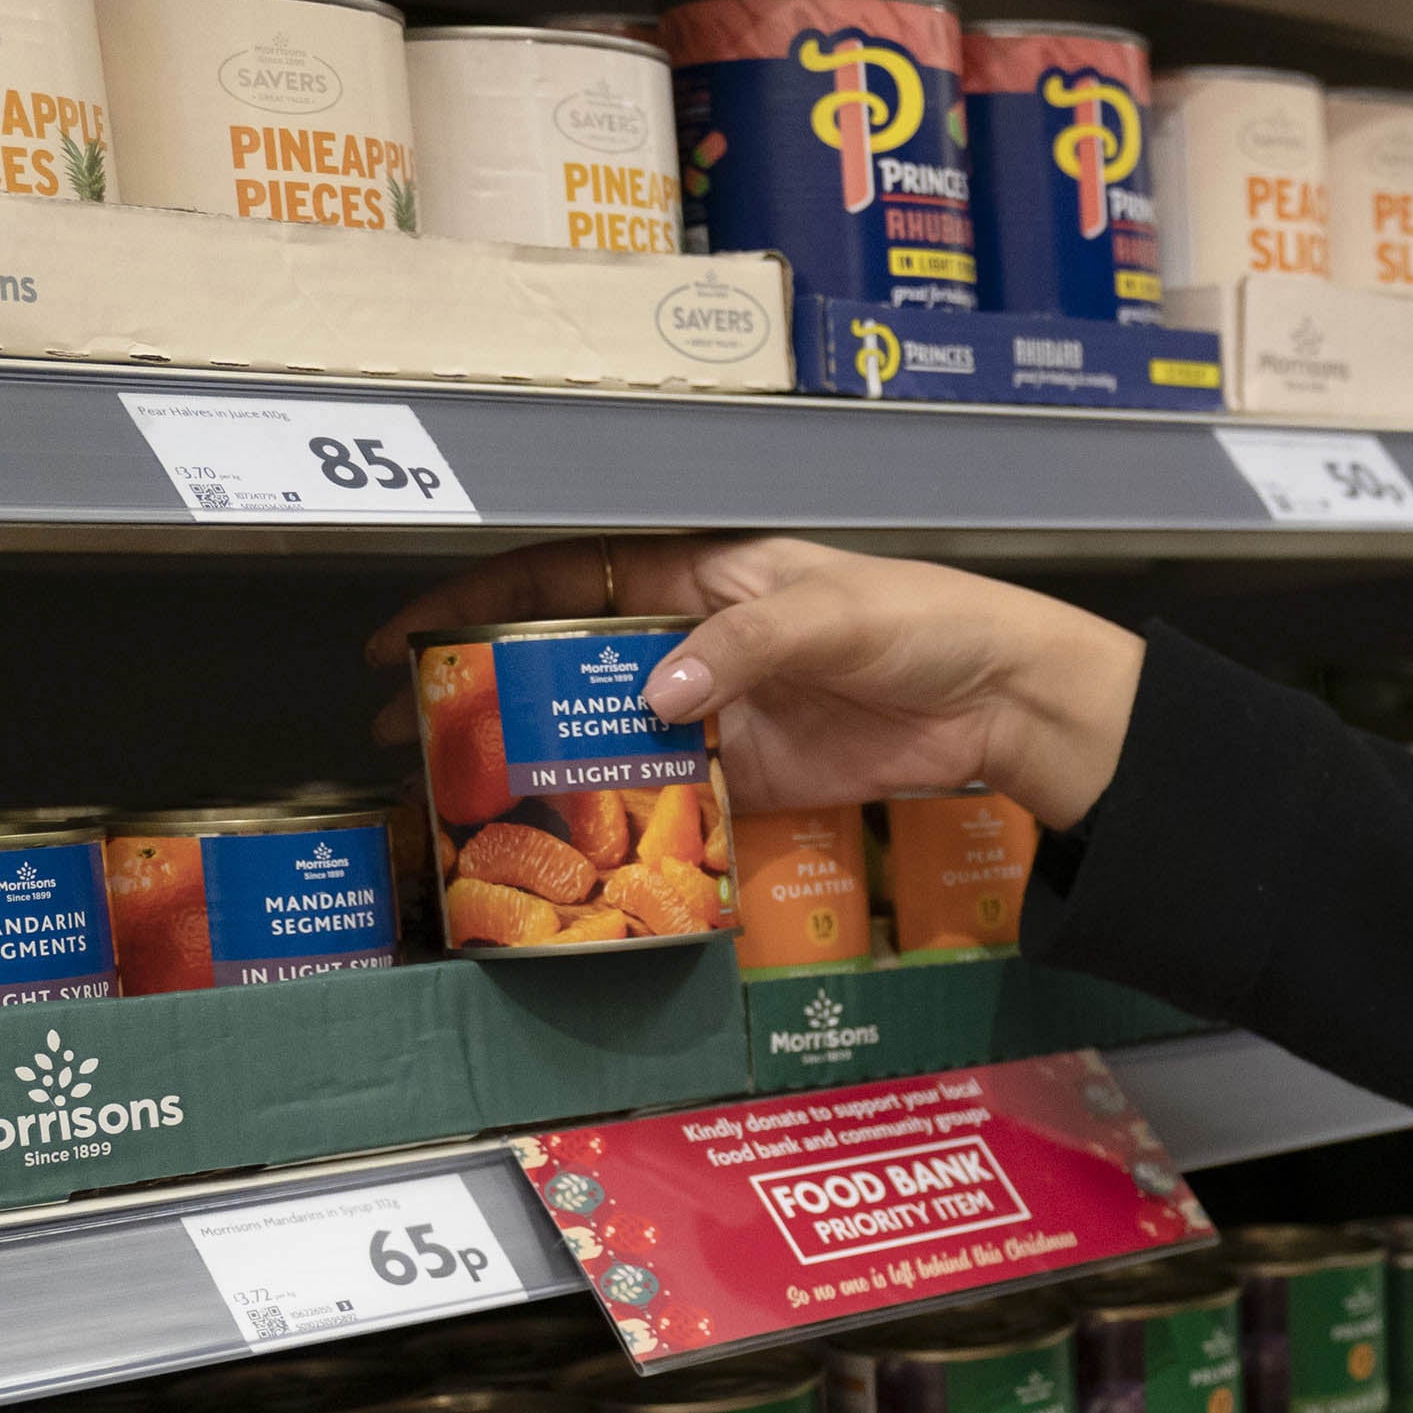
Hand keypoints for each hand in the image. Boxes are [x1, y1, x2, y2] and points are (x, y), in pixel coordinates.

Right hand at [366, 537, 1146, 828]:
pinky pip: (666, 796)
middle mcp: (691, 640)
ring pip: (603, 733)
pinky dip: (618, 817)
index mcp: (698, 573)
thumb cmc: (927, 622)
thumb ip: (740, 647)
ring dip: (538, 761)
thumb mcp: (830, 611)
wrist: (1003, 701)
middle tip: (409, 730)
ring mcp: (714, 711)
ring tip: (463, 793)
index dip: (479, 600)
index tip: (410, 635)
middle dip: (483, 688)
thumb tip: (656, 694)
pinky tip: (568, 839)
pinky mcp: (747, 776)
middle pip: (564, 659)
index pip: (563, 575)